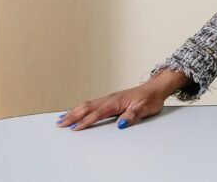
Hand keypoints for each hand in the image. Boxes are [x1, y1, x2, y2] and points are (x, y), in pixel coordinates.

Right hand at [55, 69, 186, 131]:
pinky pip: (93, 103)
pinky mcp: (111, 99)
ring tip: (61, 118)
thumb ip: (132, 116)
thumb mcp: (145, 109)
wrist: (157, 88)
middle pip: (87, 107)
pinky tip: (77, 111)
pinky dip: (82, 108)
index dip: (86, 122)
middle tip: (59, 123)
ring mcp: (110, 98)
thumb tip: (121, 123)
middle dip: (73, 115)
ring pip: (88, 105)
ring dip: (74, 111)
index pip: (98, 113)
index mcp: (116, 102)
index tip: (74, 128)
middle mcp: (110, 99)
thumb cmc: (151, 98)